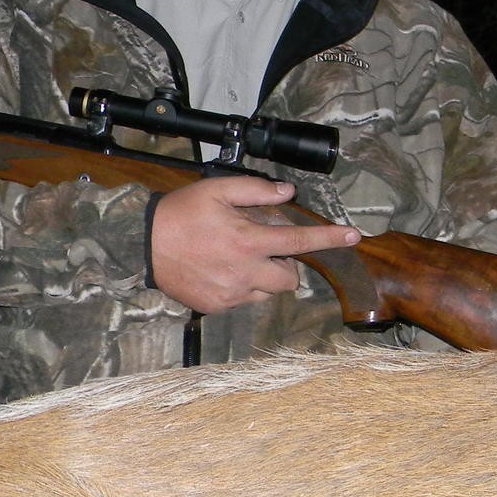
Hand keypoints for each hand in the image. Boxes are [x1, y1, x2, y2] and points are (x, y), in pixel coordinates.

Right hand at [146, 174, 359, 313]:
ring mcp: (232, 293)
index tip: (354, 236)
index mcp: (249, 241)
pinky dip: (244, 288)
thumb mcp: (217, 190)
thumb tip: (288, 193)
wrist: (141, 246)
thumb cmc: (180, 214)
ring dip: (266, 278)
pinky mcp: (218, 307)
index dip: (330, 239)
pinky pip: (245, 300)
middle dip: (288, 265)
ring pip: (269, 292)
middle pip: (290, 278)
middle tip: (268, 249)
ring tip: (241, 260)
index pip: (300, 241)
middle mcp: (245, 272)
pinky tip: (223, 272)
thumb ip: (256, 190)